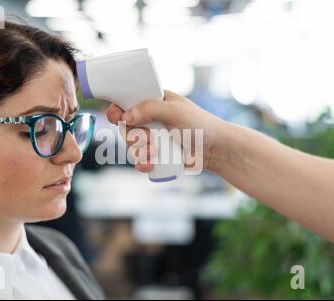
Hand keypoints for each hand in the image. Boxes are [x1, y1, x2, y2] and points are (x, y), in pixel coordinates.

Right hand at [106, 90, 220, 172]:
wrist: (214, 150)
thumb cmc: (200, 124)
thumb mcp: (175, 111)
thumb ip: (150, 109)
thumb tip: (126, 116)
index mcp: (153, 101)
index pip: (126, 102)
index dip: (118, 111)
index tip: (119, 119)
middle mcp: (149, 118)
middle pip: (125, 127)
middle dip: (134, 136)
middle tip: (148, 140)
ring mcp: (151, 137)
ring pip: (130, 145)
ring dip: (139, 152)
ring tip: (155, 155)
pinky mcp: (154, 154)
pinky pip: (139, 160)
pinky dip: (142, 164)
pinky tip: (150, 166)